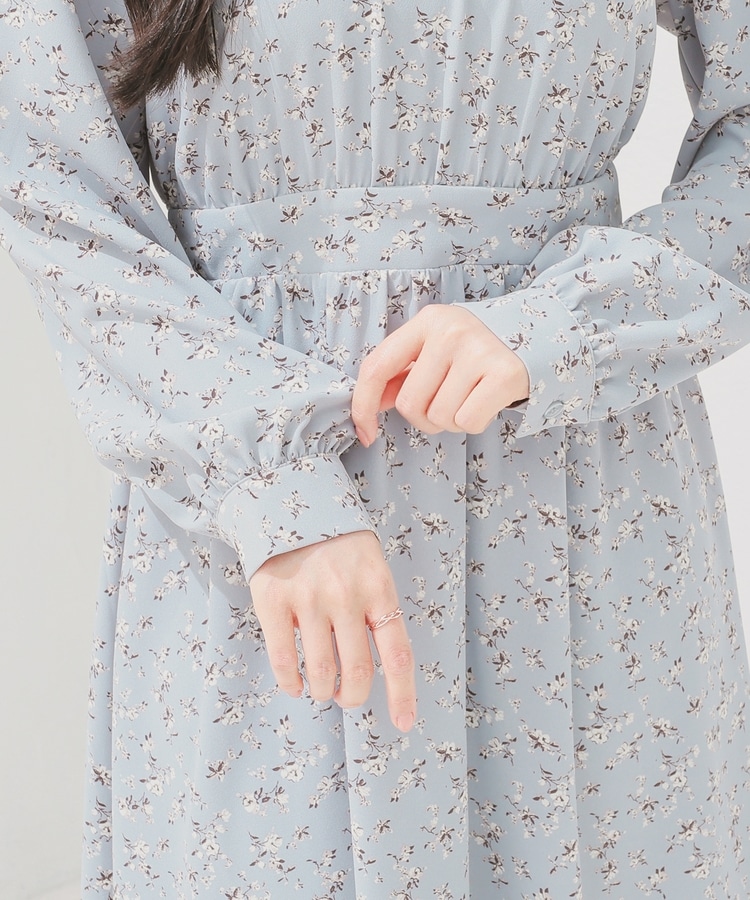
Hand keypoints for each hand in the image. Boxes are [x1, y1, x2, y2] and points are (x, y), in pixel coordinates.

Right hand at [249, 530, 415, 731]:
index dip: (401, 694)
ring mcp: (308, 599)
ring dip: (323, 691)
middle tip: (345, 697)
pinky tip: (295, 687)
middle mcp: (346, 596)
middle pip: (356, 671)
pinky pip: (284, 660)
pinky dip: (291, 684)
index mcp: (378, 588)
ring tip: (322, 689)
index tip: (404, 724)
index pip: (397, 653)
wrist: (290, 504)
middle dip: (352, 696)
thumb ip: (376, 609)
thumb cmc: (339, 545)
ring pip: (321, 671)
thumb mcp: (371, 567)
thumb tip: (382, 667)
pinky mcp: (273, 601)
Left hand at [351, 304, 529, 445]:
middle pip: (410, 404)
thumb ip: (399, 375)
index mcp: (426, 321)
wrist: (536, 341)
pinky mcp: (504, 373)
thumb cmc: (474, 353)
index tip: (366, 433)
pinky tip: (485, 403)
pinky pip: (468, 423)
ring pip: (440, 418)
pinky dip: (475, 423)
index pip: (376, 367)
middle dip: (424, 417)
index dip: (363, 406)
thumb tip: (366, 408)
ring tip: (469, 398)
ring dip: (452, 421)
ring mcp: (478, 350)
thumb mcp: (434, 351)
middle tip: (447, 401)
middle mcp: (450, 331)